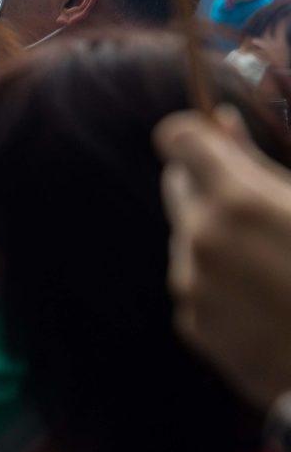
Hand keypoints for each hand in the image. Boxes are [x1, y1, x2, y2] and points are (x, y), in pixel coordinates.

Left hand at [154, 107, 290, 410]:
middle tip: (251, 193)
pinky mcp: (193, 326)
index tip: (216, 137)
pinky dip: (219, 277)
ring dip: (215, 231)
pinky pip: (196, 282)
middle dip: (207, 179)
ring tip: (274, 257)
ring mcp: (191, 286)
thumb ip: (258, 161)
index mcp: (236, 200)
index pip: (177, 138)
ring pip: (187, 236)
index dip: (196, 134)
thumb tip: (220, 125)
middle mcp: (199, 240)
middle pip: (177, 184)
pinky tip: (265, 296)